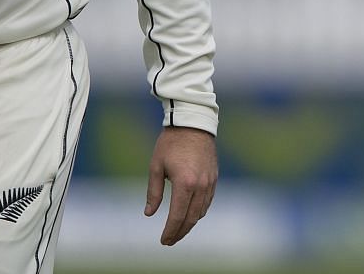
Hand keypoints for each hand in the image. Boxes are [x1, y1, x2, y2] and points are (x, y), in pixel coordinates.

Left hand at [145, 127, 216, 245]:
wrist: (193, 124)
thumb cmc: (170, 144)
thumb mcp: (156, 167)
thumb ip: (153, 192)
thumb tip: (149, 213)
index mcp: (184, 184)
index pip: (177, 216)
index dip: (170, 231)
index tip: (163, 240)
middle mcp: (200, 186)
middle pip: (191, 218)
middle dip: (180, 232)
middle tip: (170, 240)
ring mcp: (210, 182)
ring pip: (201, 212)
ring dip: (190, 223)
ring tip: (178, 229)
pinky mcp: (214, 177)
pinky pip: (208, 201)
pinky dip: (199, 212)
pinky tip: (190, 214)